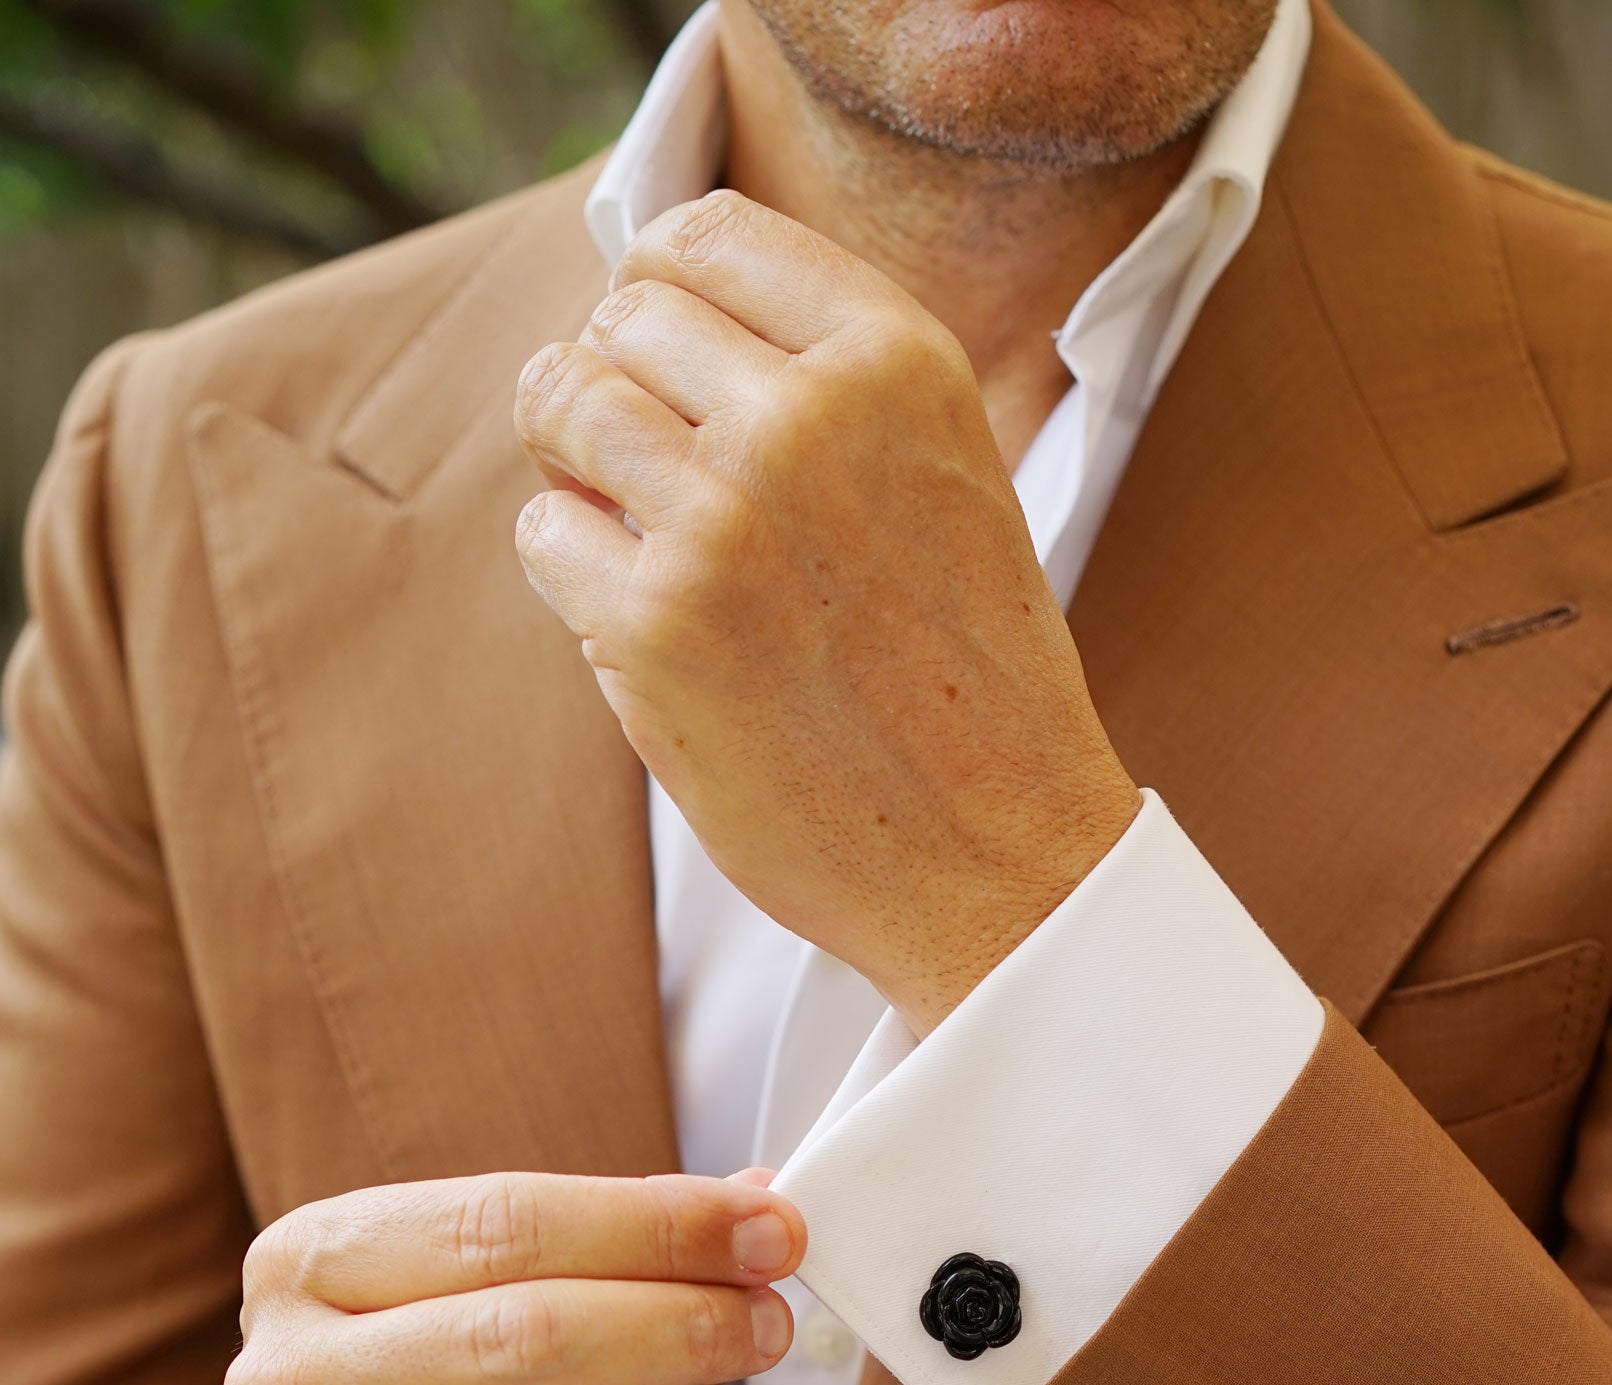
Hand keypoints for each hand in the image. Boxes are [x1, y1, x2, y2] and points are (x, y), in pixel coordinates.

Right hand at [212, 1171, 803, 1384]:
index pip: (506, 1222)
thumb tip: (759, 1204)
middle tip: (768, 1333)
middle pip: (521, 1335)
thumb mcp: (464, 1312)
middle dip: (676, 1327)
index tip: (772, 1231)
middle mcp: (288, 1378)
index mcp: (311, 1264)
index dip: (656, 1224)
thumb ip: (602, 1251)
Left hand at [512, 191, 1140, 1031]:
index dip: (657, 285)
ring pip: (564, 403)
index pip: (707, 234)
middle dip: (611, 378)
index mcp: (896, 360)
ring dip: (573, 461)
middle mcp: (808, 417)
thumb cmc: (968, 680)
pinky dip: (570, 568)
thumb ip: (832, 384)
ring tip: (625, 526)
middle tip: (640, 464)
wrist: (999, 856)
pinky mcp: (654, 626)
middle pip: (622, 316)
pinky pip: (545, 532)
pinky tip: (639, 618)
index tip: (660, 350)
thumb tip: (652, 315)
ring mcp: (722, 518)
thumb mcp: (947, 474)